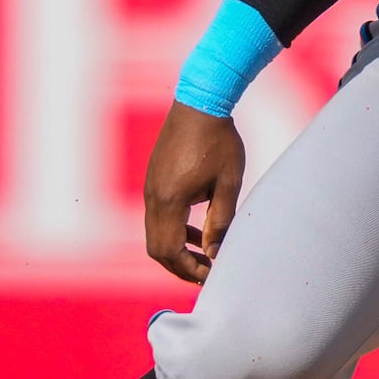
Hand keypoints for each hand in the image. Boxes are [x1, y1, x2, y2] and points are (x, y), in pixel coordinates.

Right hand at [142, 102, 245, 283]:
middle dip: (180, 265)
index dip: (189, 269)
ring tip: (206, 255)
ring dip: (177, 248)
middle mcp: (152, 197)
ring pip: (155, 233)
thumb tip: (216, 254)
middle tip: (207, 272)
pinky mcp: (154, 181)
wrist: (199, 103)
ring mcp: (150, 189)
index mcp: (169, 201)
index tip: (212, 275)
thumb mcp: (228, 183)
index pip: (169, 251)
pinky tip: (198, 231)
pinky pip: (158, 217)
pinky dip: (174, 231)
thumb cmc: (218, 142)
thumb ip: (221, 221)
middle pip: (156, 248)